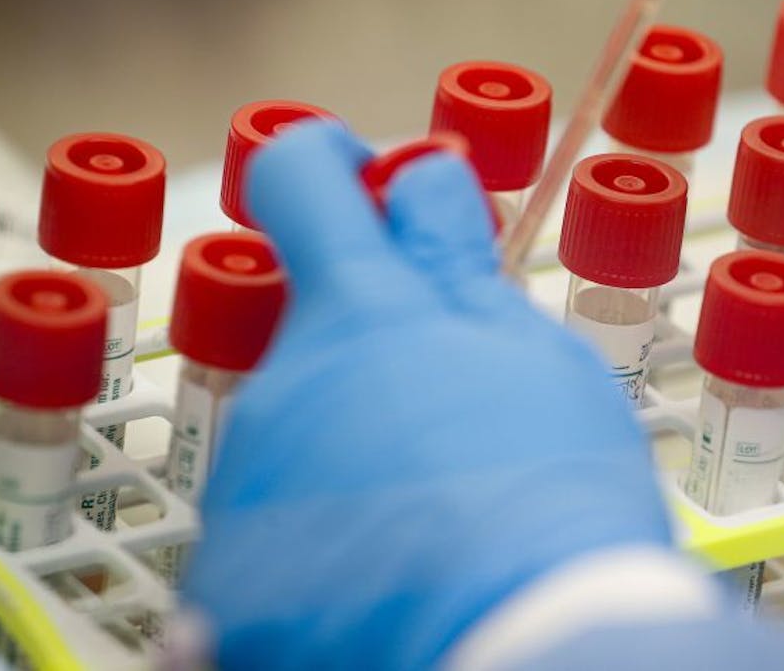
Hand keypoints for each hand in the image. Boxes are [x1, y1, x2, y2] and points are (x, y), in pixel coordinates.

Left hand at [182, 121, 670, 667]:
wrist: (521, 650)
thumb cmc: (554, 506)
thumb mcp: (534, 356)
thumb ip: (459, 266)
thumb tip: (421, 185)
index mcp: (367, 312)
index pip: (302, 175)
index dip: (327, 162)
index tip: (356, 180)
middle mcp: (289, 381)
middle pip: (313, 323)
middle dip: (375, 341)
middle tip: (453, 402)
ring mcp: (253, 480)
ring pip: (302, 427)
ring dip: (358, 443)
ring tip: (436, 506)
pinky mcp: (229, 575)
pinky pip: (275, 526)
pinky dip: (325, 536)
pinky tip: (392, 566)